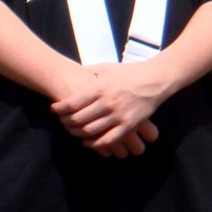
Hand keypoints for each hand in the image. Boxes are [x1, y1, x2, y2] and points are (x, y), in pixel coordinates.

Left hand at [51, 62, 166, 156]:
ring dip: (78, 133)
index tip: (54, 109)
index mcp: (100, 87)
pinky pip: (108, 140)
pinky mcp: (129, 125)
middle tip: (62, 122)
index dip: (60, 109)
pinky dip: (95, 144)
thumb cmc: (130, 72)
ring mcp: (118, 115)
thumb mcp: (108, 68)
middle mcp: (107, 103)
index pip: (72, 103)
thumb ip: (91, 72)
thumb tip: (75, 72)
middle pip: (78, 119)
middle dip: (66, 122)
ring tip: (73, 131)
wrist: (156, 78)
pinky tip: (89, 142)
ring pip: (90, 131)